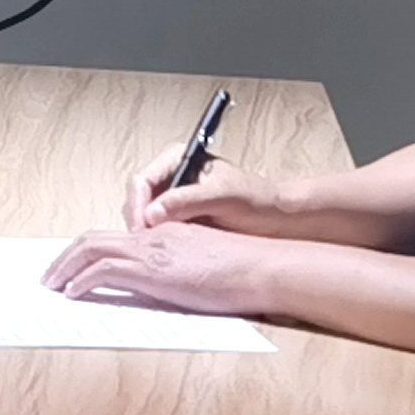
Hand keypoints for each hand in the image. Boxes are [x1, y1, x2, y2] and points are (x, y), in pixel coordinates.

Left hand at [43, 226, 275, 318]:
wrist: (259, 267)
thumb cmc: (241, 269)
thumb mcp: (201, 262)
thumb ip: (177, 267)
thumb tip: (162, 284)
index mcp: (162, 232)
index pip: (114, 236)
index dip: (88, 250)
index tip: (74, 268)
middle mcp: (151, 235)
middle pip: (93, 238)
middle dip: (65, 257)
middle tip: (50, 276)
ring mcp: (150, 250)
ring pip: (91, 248)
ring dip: (64, 268)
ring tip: (52, 286)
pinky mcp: (152, 269)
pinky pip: (103, 270)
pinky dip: (82, 281)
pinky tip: (73, 294)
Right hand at [120, 155, 300, 235]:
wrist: (277, 219)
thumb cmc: (256, 200)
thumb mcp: (222, 197)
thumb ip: (186, 201)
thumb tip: (152, 213)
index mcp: (178, 160)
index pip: (142, 180)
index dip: (137, 205)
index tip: (142, 228)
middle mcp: (172, 178)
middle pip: (138, 198)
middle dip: (137, 221)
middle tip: (143, 245)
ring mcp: (174, 200)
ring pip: (144, 216)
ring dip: (144, 233)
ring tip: (153, 251)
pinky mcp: (180, 220)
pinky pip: (157, 230)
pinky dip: (155, 241)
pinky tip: (162, 254)